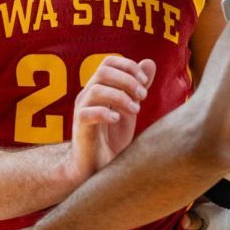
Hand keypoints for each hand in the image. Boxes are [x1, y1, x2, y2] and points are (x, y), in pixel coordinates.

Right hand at [68, 56, 156, 181]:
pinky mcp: (79, 128)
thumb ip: (138, 87)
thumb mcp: (130, 109)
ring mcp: (81, 110)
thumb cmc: (112, 138)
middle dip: (127, 80)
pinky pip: (86, 113)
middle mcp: (88, 95)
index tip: (144, 81)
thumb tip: (149, 62)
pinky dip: (105, 113)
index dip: (128, 66)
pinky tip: (117, 119)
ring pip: (96, 89)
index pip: (108, 62)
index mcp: (99, 88)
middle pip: (103, 71)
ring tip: (135, 110)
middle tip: (142, 96)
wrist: (97, 168)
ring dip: (121, 97)